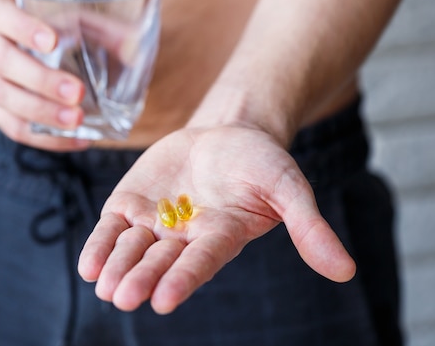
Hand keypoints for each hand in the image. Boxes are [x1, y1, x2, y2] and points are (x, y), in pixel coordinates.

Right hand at [0, 0, 89, 150]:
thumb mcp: (59, 12)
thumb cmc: (38, 23)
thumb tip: (133, 46)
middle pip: (2, 61)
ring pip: (1, 97)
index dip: (24, 29)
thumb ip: (94, 24)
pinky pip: (13, 127)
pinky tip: (78, 139)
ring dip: (41, 111)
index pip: (2, 16)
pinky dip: (46, 137)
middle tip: (76, 91)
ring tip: (77, 120)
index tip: (53, 42)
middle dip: (40, 79)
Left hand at [78, 125, 355, 314]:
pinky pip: (112, 229)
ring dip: (117, 266)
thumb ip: (309, 228)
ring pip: (132, 249)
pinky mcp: (131, 205)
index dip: (183, 278)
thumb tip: (346, 272)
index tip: (165, 300)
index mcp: (220, 237)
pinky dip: (100, 245)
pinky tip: (88, 265)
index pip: (200, 262)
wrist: (228, 133)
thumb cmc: (262, 162)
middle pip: (160, 261)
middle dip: (142, 279)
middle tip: (125, 297)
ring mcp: (155, 223)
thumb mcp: (289, 188)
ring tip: (104, 284)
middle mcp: (184, 238)